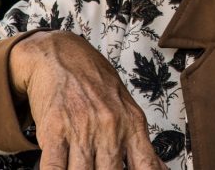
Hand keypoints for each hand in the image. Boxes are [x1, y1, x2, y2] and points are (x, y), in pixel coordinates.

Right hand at [10, 31, 166, 168]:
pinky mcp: (54, 132)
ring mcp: (82, 130)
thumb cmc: (96, 83)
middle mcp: (111, 129)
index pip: (147, 165)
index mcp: (133, 124)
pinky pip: (54, 168)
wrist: (62, 57)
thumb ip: (139, 142)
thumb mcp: (127, 108)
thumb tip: (160, 169)